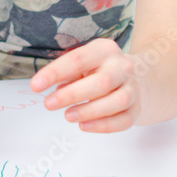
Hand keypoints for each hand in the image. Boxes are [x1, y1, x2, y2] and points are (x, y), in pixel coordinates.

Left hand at [30, 39, 144, 131]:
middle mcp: (122, 67)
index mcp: (104, 50)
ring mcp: (133, 88)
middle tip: (48, 104)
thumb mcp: (83, 63)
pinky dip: (103, 126)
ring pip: (117, 102)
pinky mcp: (137, 108)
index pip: (78, 60)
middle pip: (101, 82)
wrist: (140, 77)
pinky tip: (84, 126)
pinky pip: (124, 120)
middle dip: (72, 95)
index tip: (36, 86)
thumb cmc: (100, 69)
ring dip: (89, 111)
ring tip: (67, 116)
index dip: (55, 73)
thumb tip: (53, 90)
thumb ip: (68, 74)